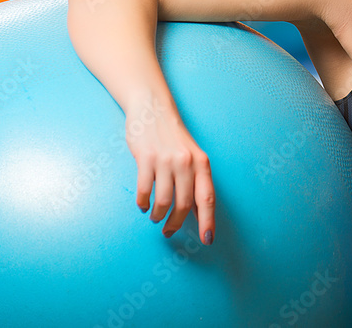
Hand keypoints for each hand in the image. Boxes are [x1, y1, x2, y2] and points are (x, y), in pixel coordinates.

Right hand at [125, 103, 214, 243]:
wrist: (153, 110)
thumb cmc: (173, 138)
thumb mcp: (191, 157)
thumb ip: (195, 182)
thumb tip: (198, 214)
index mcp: (201, 163)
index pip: (207, 198)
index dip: (208, 221)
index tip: (207, 240)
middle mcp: (186, 162)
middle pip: (183, 204)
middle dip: (176, 223)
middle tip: (169, 231)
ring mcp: (166, 160)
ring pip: (163, 201)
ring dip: (158, 215)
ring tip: (155, 217)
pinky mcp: (146, 157)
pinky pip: (144, 190)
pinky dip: (143, 202)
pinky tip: (143, 204)